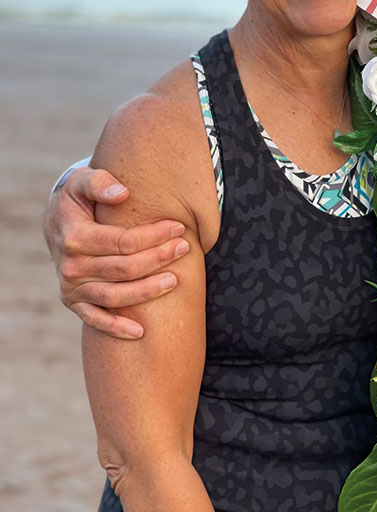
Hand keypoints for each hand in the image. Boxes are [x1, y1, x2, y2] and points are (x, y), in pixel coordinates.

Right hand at [43, 167, 189, 338]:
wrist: (56, 221)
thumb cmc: (77, 197)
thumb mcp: (82, 179)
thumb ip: (100, 182)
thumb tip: (123, 193)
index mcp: (74, 237)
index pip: (123, 241)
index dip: (154, 236)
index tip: (178, 228)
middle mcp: (71, 266)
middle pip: (124, 269)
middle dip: (158, 258)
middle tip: (185, 247)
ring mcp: (71, 287)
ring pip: (115, 296)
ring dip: (147, 291)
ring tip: (175, 280)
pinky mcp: (73, 301)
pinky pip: (95, 319)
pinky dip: (116, 328)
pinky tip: (140, 332)